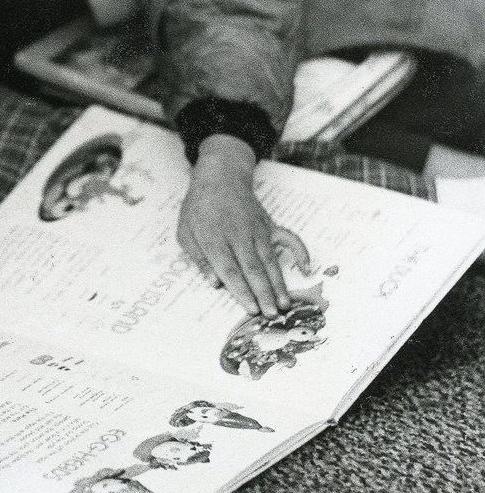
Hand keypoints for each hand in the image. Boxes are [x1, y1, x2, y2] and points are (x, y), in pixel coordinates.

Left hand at [177, 135, 309, 315]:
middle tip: (271, 314)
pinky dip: (300, 252)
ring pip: (269, 259)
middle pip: (252, 268)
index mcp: (214, 238)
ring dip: (278, 283)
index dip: (241, 290)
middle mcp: (238, 235)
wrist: (219, 177)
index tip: (251, 308)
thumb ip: (199, 259)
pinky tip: (306, 268)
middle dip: (263, 293)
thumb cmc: (199, 208)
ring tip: (285, 305)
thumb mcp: (185, 232)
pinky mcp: (269, 225)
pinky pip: (289, 239)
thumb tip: (215, 283)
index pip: (229, 269)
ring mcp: (256, 229)